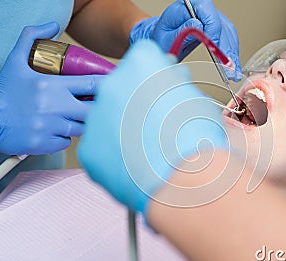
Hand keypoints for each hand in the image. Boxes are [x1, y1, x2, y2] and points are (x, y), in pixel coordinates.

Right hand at [0, 23, 100, 154]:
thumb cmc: (4, 91)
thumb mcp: (16, 61)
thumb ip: (31, 39)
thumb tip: (52, 26)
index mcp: (52, 85)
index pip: (92, 84)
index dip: (108, 85)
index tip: (115, 85)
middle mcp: (55, 107)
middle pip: (94, 110)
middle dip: (96, 108)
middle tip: (90, 106)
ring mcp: (50, 127)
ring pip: (82, 128)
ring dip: (79, 123)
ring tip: (67, 117)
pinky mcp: (44, 143)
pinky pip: (66, 142)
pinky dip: (63, 138)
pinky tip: (53, 130)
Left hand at [78, 40, 226, 218]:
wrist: (185, 177)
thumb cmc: (197, 137)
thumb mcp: (195, 95)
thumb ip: (174, 83)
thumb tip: (170, 81)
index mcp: (141, 63)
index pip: (144, 58)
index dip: (156, 76)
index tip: (162, 89)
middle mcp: (112, 84)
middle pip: (122, 87)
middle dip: (136, 101)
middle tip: (156, 123)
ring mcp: (96, 116)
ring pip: (108, 118)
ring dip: (123, 128)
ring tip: (147, 148)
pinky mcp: (88, 148)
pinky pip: (99, 145)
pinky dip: (114, 153)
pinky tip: (133, 162)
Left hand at [129, 0, 240, 80]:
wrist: (162, 40)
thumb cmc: (162, 37)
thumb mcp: (166, 37)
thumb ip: (181, 31)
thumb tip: (198, 25)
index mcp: (187, 5)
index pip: (207, 11)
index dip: (213, 29)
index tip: (215, 48)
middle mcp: (201, 9)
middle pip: (221, 25)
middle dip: (226, 48)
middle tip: (228, 68)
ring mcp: (210, 18)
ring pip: (228, 33)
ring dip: (231, 54)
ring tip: (233, 72)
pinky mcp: (215, 28)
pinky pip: (228, 39)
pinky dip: (231, 54)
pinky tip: (233, 67)